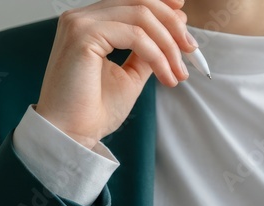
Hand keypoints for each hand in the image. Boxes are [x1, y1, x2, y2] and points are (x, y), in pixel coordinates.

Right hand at [36, 0, 196, 148]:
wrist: (71, 133)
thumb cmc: (94, 109)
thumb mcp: (131, 75)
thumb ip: (147, 52)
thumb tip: (173, 33)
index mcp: (91, 23)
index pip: (132, 1)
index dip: (163, 6)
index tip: (185, 24)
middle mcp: (82, 17)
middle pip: (140, 1)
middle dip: (172, 25)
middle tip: (192, 50)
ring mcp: (80, 23)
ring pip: (141, 16)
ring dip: (168, 44)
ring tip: (179, 71)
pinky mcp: (83, 35)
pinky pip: (135, 35)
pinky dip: (157, 55)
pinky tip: (166, 76)